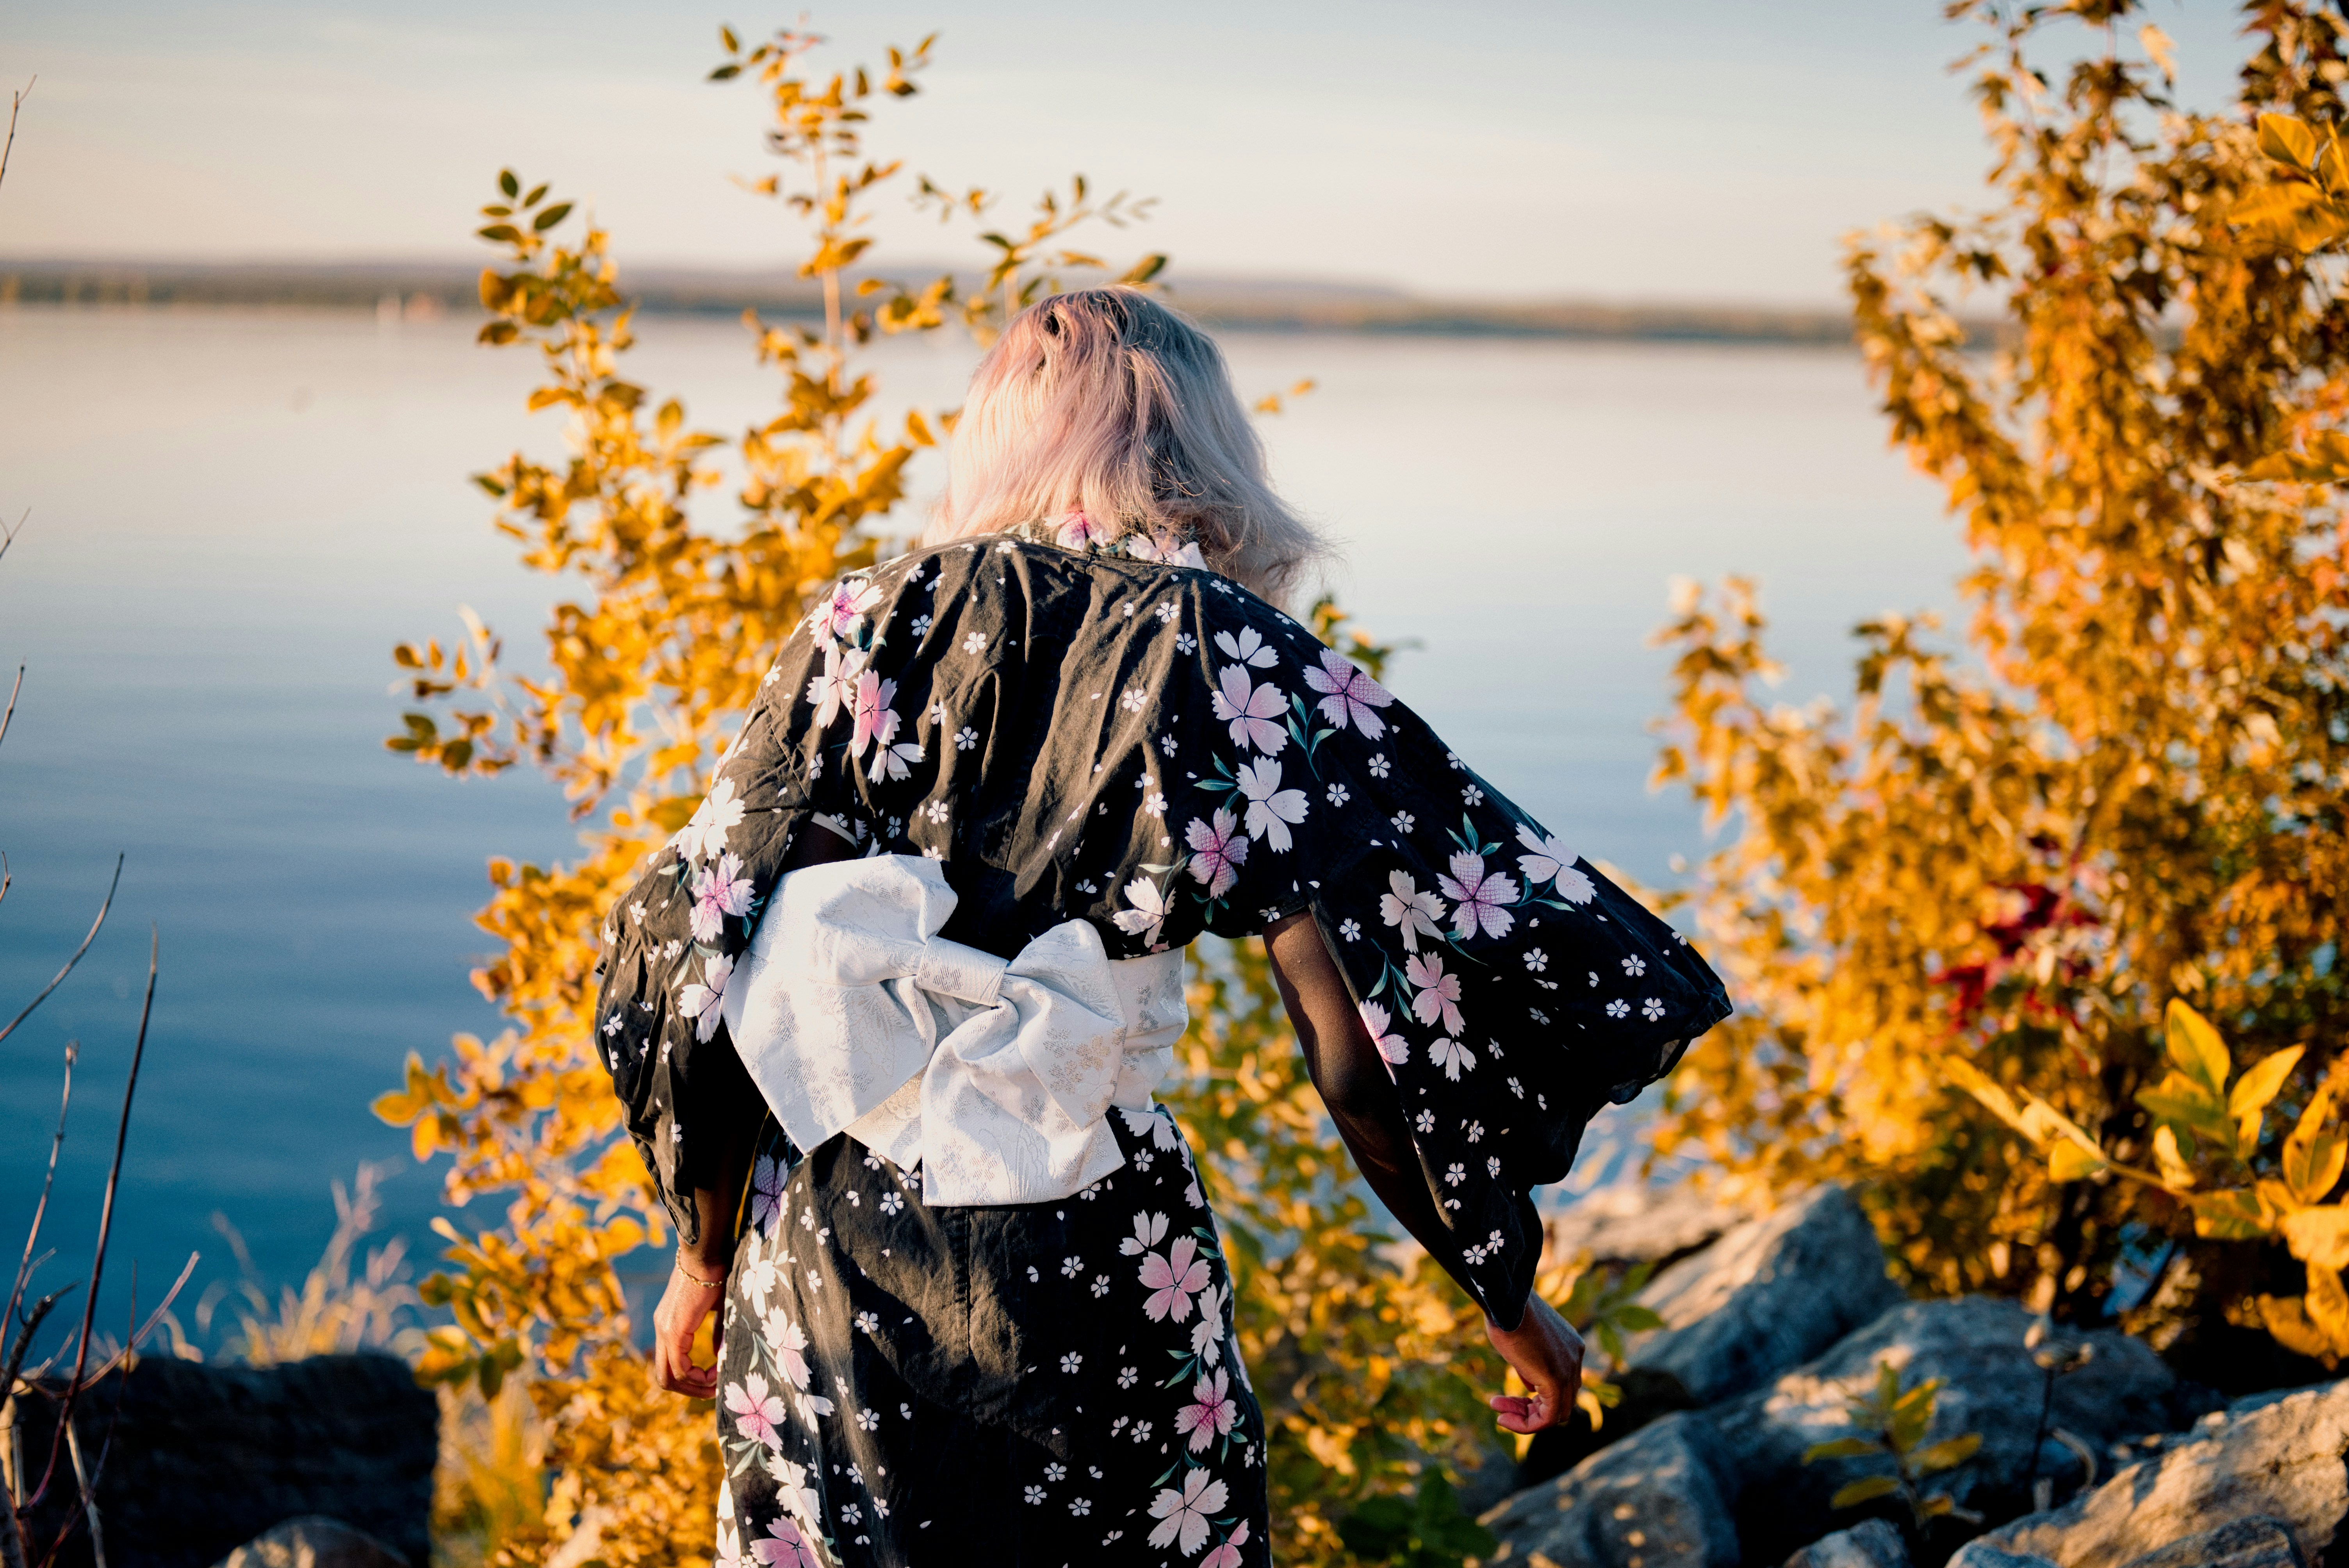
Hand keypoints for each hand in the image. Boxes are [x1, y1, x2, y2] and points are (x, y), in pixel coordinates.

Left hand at [649, 1257, 726, 1398]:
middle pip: (664, 1377)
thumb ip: (717, 1331)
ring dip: (693, 1387)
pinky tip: (715, 1372)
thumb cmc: (717, 1272)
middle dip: (690, 1390)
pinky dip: (696, 1377)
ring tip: (716, 1385)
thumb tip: (719, 1355)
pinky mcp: (674, 1330)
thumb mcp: (719, 1308)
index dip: (693, 1378)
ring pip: (667, 1377)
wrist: (707, 1251)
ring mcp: (665, 1330)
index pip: (671, 1364)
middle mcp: (662, 1329)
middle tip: (713, 1391)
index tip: (717, 1375)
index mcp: (670, 1323)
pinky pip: (679, 1367)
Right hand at [1484, 1294, 1583, 1434]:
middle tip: (1502, 1407)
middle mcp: (1575, 1359)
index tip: (1506, 1398)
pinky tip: (1503, 1419)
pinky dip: (1527, 1424)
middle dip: (1530, 1410)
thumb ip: (1530, 1367)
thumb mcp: (1522, 1343)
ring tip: (1501, 1416)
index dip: (1534, 1398)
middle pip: (1561, 1401)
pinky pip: (1549, 1417)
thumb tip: (1531, 1388)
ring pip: (1557, 1414)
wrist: (1506, 1300)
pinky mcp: (1556, 1380)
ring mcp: (1569, 1370)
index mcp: (1570, 1347)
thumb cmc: (1506, 1314)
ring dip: (1526, 1419)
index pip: (1561, 1385)